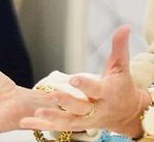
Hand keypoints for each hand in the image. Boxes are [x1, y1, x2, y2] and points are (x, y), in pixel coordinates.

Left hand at [20, 26, 150, 136]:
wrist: (126, 114)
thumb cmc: (122, 87)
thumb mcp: (121, 67)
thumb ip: (119, 47)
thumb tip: (124, 26)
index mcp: (106, 93)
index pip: (95, 89)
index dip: (85, 85)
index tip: (73, 79)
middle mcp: (95, 109)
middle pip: (79, 107)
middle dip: (66, 102)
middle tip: (51, 96)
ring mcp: (85, 120)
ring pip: (67, 121)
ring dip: (52, 118)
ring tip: (38, 112)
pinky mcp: (76, 125)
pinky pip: (58, 128)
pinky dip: (42, 126)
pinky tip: (26, 122)